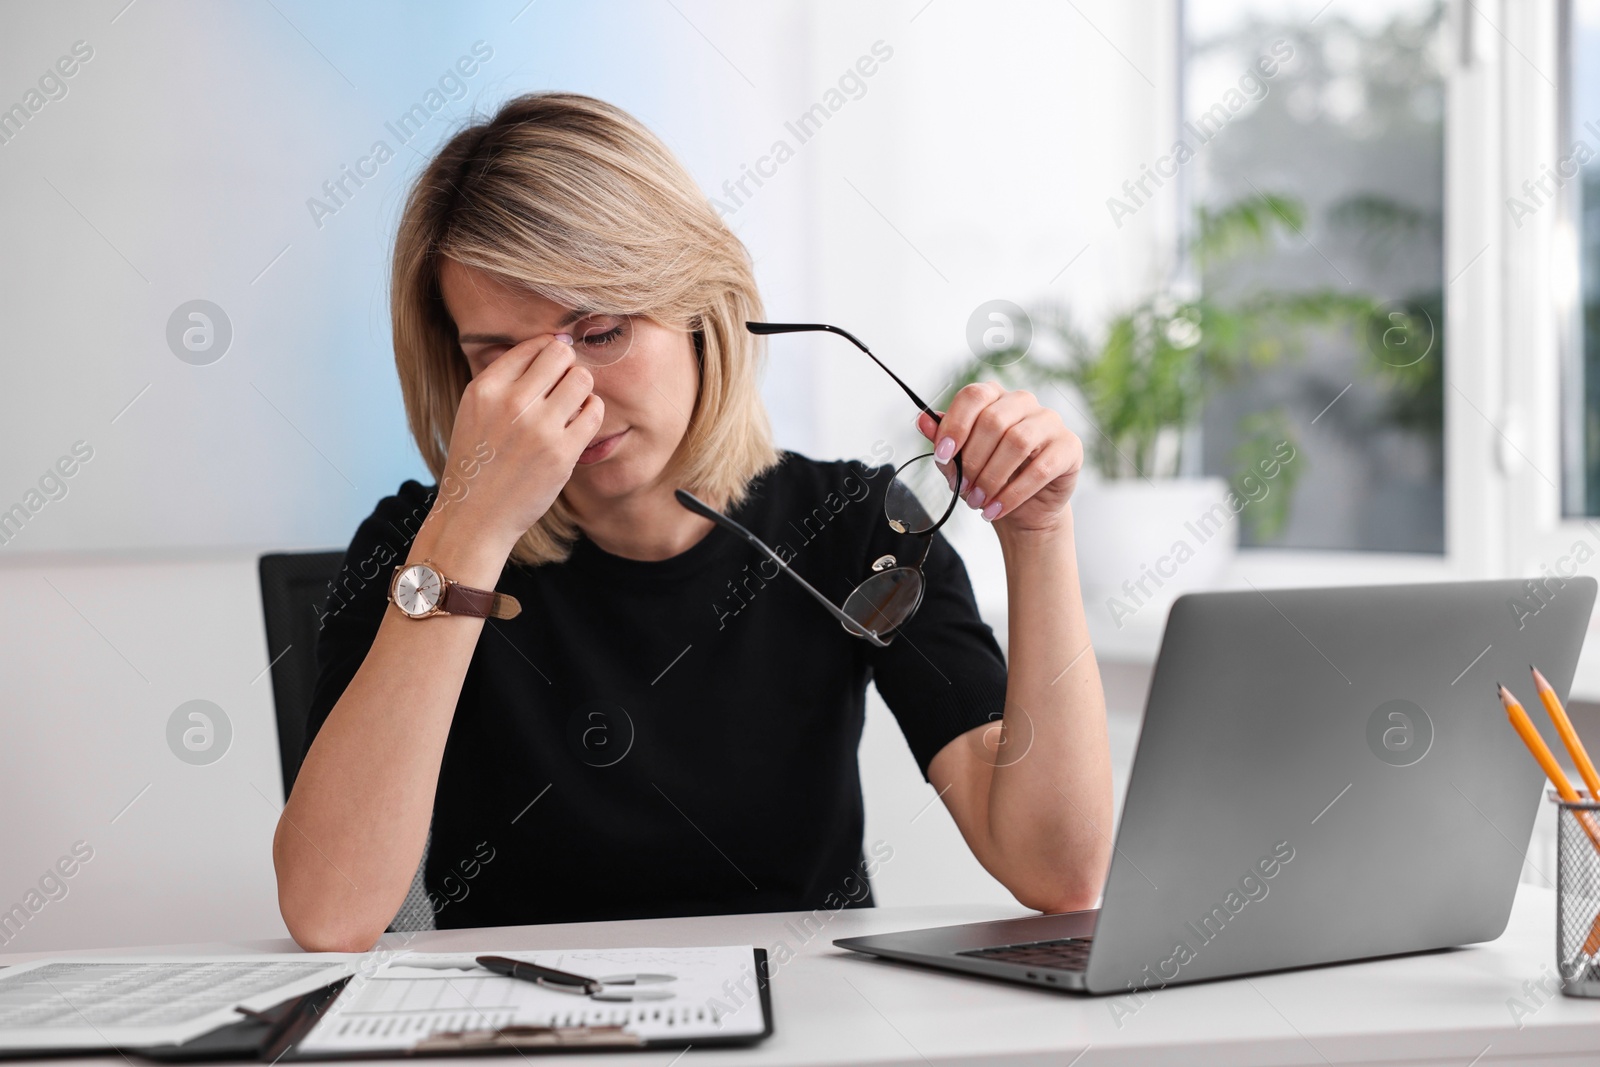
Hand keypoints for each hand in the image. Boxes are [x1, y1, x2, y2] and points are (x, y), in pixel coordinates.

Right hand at [439, 333, 603, 547]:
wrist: (476, 515)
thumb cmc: (480, 460)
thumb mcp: (475, 410)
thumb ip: (505, 378)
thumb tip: (555, 344)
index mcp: (485, 389)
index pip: (533, 346)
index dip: (549, 353)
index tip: (552, 368)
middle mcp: (511, 403)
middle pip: (561, 355)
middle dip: (568, 367)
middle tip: (563, 387)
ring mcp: (538, 428)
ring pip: (582, 379)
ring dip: (581, 390)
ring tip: (570, 407)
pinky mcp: (562, 452)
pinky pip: (594, 411)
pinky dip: (591, 413)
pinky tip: (578, 425)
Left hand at [916, 383, 1081, 533]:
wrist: (1024, 510)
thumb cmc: (991, 478)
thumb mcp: (960, 462)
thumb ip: (943, 441)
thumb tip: (922, 420)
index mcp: (995, 397)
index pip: (973, 396)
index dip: (955, 425)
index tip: (943, 456)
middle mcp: (1024, 402)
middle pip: (994, 420)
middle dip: (973, 460)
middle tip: (963, 489)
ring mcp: (1050, 422)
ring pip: (1017, 442)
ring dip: (992, 478)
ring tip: (978, 502)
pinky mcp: (1069, 447)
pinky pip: (1040, 468)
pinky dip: (1013, 493)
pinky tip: (996, 508)